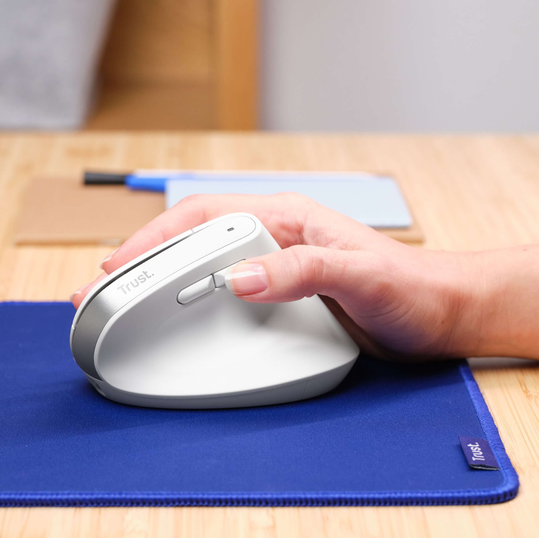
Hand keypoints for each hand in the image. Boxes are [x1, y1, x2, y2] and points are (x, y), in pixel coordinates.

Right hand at [71, 193, 478, 360]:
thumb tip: (237, 278)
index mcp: (285, 219)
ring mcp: (273, 270)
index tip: (117, 265)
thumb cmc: (411, 288)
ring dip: (156, 285)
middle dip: (139, 262)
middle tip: (96, 290)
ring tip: (119, 305)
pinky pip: (220, 296)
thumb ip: (302, 271)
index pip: (202, 216)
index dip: (153, 238)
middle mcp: (273, 240)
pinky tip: (170, 321)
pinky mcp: (279, 300)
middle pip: (189, 241)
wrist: (442, 316)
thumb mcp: (359, 275)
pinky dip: (186, 305)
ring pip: (199, 268)